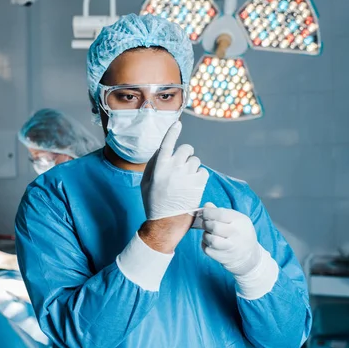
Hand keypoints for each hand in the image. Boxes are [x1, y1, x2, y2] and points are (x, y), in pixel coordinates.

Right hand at [138, 121, 208, 252]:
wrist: (165, 223)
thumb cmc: (153, 202)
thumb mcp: (145, 183)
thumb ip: (152, 165)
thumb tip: (161, 151)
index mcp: (159, 167)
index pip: (167, 144)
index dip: (172, 132)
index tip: (177, 124)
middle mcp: (173, 168)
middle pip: (186, 148)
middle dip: (185, 154)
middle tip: (182, 165)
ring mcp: (187, 175)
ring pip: (195, 160)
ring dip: (192, 167)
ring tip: (185, 180)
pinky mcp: (198, 184)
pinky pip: (203, 171)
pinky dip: (199, 176)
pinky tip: (192, 186)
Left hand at [200, 203, 261, 276]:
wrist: (248, 255)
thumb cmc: (238, 232)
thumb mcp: (235, 219)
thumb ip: (219, 211)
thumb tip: (206, 205)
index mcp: (240, 221)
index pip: (220, 214)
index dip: (208, 213)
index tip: (204, 213)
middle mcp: (237, 234)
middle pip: (214, 226)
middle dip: (206, 224)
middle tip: (206, 224)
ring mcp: (231, 247)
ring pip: (210, 239)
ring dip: (205, 235)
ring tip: (209, 234)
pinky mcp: (223, 257)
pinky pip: (207, 249)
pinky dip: (205, 244)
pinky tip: (210, 242)